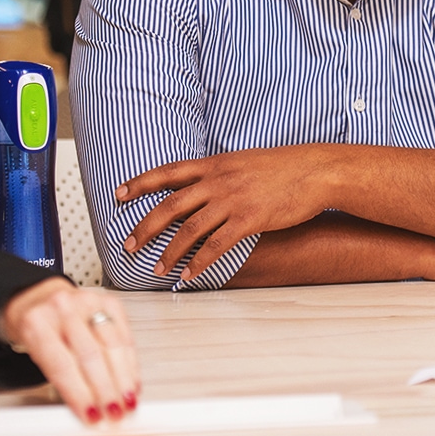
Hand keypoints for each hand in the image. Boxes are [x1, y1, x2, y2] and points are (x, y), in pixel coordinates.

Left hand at [0, 278, 139, 423]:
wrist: (39, 299)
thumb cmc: (37, 329)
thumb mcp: (34, 354)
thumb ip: (58, 379)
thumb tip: (86, 409)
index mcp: (37, 324)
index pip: (62, 366)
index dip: (80, 395)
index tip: (91, 416)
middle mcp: (63, 309)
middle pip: (90, 355)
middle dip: (105, 390)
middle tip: (113, 413)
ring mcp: (88, 301)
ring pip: (113, 345)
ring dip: (123, 379)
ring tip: (127, 401)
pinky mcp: (110, 301)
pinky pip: (125, 335)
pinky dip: (131, 362)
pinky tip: (132, 380)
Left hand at [117, 146, 340, 281]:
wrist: (315, 170)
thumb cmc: (284, 167)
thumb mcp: (244, 161)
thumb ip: (220, 173)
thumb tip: (201, 186)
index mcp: (215, 164)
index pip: (168, 172)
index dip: (140, 183)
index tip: (119, 194)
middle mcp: (218, 180)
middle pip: (170, 205)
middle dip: (144, 227)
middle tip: (128, 245)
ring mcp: (233, 199)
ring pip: (189, 229)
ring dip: (169, 252)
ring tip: (157, 269)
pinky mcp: (249, 219)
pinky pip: (216, 245)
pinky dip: (199, 262)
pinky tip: (189, 274)